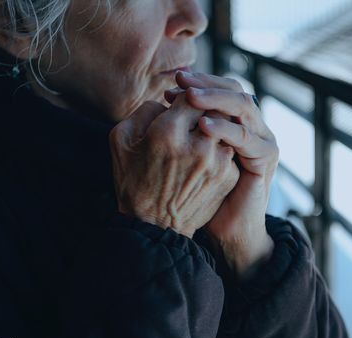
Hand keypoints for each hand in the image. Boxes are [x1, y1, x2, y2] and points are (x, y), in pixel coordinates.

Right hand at [109, 94, 239, 237]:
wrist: (154, 227)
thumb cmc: (134, 183)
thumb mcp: (121, 142)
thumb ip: (143, 111)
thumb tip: (168, 101)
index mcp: (168, 133)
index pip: (192, 96)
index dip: (188, 94)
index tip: (183, 101)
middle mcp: (198, 145)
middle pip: (214, 109)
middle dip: (205, 109)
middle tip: (196, 115)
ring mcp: (218, 162)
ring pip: (225, 128)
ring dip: (215, 128)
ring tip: (200, 136)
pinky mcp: (229, 177)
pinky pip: (230, 149)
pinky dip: (220, 148)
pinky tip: (206, 157)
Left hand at [165, 72, 278, 275]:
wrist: (226, 227)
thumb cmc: (202, 192)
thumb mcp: (189, 154)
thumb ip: (182, 129)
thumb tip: (162, 103)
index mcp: (234, 122)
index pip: (220, 88)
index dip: (198, 81)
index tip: (173, 82)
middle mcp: (250, 125)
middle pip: (234, 89)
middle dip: (206, 83)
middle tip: (181, 80)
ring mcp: (260, 139)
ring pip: (243, 105)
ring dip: (215, 98)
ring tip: (189, 97)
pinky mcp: (265, 157)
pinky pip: (246, 136)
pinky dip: (225, 128)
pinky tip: (203, 125)